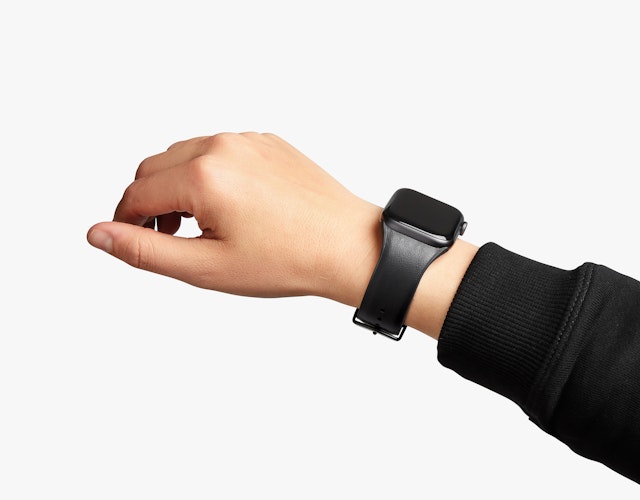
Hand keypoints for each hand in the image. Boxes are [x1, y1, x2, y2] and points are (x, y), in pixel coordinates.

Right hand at [87, 132, 382, 304]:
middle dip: (149, 201)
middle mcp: (223, 145)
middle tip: (167, 236)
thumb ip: (145, 250)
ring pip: (186, 155)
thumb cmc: (290, 259)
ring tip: (198, 225)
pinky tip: (231, 207)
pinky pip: (221, 151)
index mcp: (203, 174)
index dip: (125, 222)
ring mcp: (249, 140)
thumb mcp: (207, 267)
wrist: (349, 246)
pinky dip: (211, 174)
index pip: (136, 193)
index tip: (134, 241)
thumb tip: (98, 234)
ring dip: (178, 185)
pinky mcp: (269, 142)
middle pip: (155, 167)